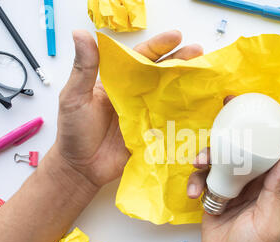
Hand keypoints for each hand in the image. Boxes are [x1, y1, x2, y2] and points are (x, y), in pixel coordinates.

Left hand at [51, 30, 202, 187]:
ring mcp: (147, 115)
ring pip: (170, 95)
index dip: (159, 46)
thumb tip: (81, 34)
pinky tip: (201, 107)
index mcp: (119, 82)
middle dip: (182, 61)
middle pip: (162, 74)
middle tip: (200, 52)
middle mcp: (136, 95)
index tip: (176, 36)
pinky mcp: (153, 134)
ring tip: (206, 75)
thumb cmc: (74, 131)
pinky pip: (172, 122)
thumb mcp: (74, 96)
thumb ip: (83, 68)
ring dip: (188, 84)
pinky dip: (186, 114)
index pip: (141, 58)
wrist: (81, 168)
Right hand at [187, 97, 279, 241]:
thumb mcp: (269, 223)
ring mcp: (231, 192)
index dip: (268, 133)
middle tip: (218, 125)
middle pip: (242, 153)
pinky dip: (195, 182)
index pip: (273, 155)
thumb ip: (276, 191)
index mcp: (270, 189)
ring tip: (198, 164)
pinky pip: (203, 181)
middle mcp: (251, 187)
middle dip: (229, 138)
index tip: (258, 113)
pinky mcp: (213, 199)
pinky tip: (193, 193)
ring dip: (207, 159)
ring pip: (219, 163)